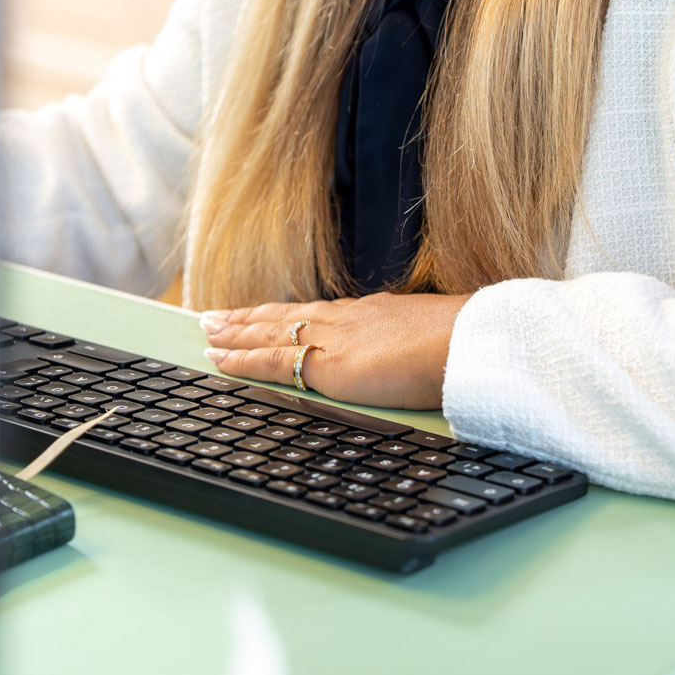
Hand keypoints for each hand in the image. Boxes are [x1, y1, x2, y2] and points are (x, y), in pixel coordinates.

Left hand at [197, 292, 472, 410]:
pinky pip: (271, 359)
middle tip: (214, 315)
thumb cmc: (462, 342)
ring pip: (269, 331)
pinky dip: (241, 358)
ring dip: (234, 332)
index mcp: (371, 312)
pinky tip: (217, 357)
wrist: (468, 341)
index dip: (285, 312)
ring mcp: (333, 336)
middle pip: (285, 314)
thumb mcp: (433, 337)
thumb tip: (419, 351)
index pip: (316, 311)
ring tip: (206, 330)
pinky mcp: (325, 364)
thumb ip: (413, 343)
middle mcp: (345, 317)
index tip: (262, 311)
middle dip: (248, 316)